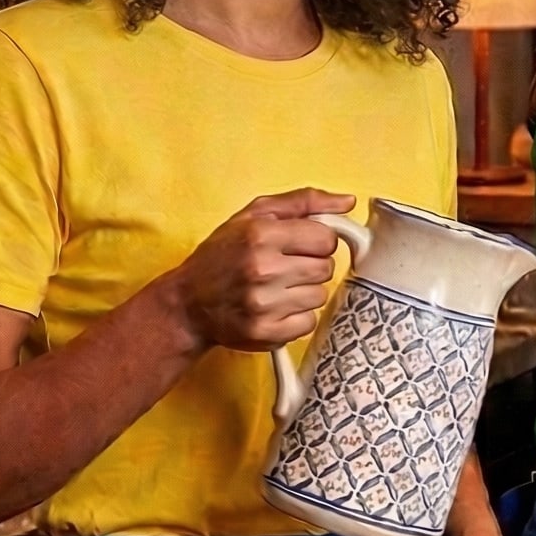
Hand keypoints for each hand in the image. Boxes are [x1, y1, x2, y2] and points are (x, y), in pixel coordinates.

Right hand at [166, 188, 356, 352]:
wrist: (187, 303)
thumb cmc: (222, 255)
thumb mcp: (254, 215)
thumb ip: (303, 202)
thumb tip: (347, 202)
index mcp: (261, 234)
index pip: (326, 238)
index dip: (316, 241)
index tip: (299, 245)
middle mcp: (262, 269)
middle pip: (326, 268)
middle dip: (311, 266)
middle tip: (284, 267)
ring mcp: (264, 304)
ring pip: (319, 296)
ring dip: (303, 292)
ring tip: (276, 288)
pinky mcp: (266, 333)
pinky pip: (308, 322)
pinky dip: (296, 317)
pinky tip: (275, 308)